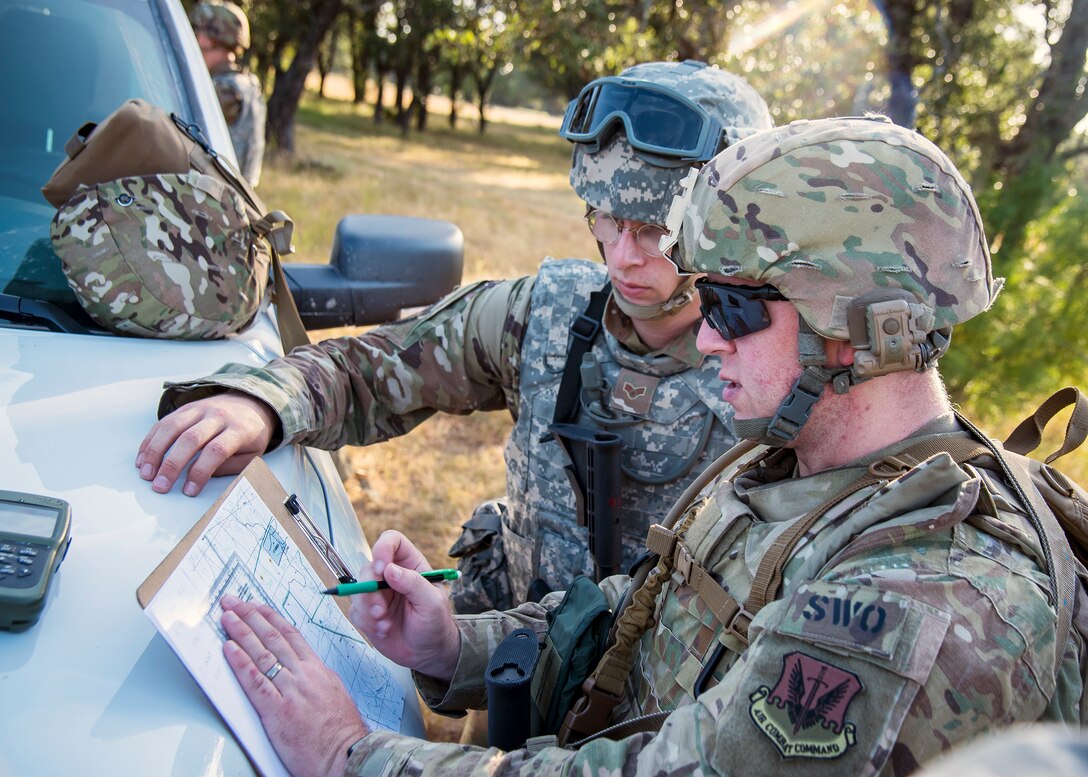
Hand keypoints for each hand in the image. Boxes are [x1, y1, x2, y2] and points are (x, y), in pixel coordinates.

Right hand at [135, 392, 277, 495]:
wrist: (250, 403)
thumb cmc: (251, 435)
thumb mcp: (253, 454)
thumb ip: (231, 466)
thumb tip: (204, 476)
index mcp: (239, 429)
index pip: (217, 450)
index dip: (201, 471)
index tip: (189, 491)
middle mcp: (218, 416)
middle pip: (191, 439)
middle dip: (172, 465)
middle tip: (159, 486)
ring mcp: (200, 409)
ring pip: (173, 427)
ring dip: (155, 452)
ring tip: (146, 474)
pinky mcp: (186, 407)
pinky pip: (164, 422)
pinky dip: (151, 440)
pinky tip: (143, 458)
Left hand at [220, 594, 367, 776]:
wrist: (347, 755)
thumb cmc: (342, 732)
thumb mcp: (334, 695)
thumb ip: (316, 680)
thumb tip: (302, 670)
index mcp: (317, 670)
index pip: (291, 635)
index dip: (271, 617)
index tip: (257, 606)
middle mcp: (304, 675)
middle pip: (273, 637)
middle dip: (251, 616)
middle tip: (234, 601)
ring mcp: (290, 691)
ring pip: (263, 653)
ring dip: (241, 632)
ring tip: (227, 616)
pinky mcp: (276, 711)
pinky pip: (255, 681)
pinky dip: (240, 662)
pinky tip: (229, 648)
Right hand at [349, 531, 460, 680]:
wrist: (427, 654)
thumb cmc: (435, 624)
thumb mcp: (432, 603)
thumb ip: (413, 584)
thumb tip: (389, 569)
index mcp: (411, 565)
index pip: (392, 541)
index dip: (383, 548)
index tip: (382, 569)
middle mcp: (392, 575)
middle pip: (369, 567)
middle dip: (370, 589)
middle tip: (380, 610)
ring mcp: (378, 594)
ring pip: (358, 590)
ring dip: (368, 609)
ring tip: (385, 625)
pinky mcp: (368, 612)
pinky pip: (356, 610)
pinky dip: (366, 622)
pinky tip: (383, 630)